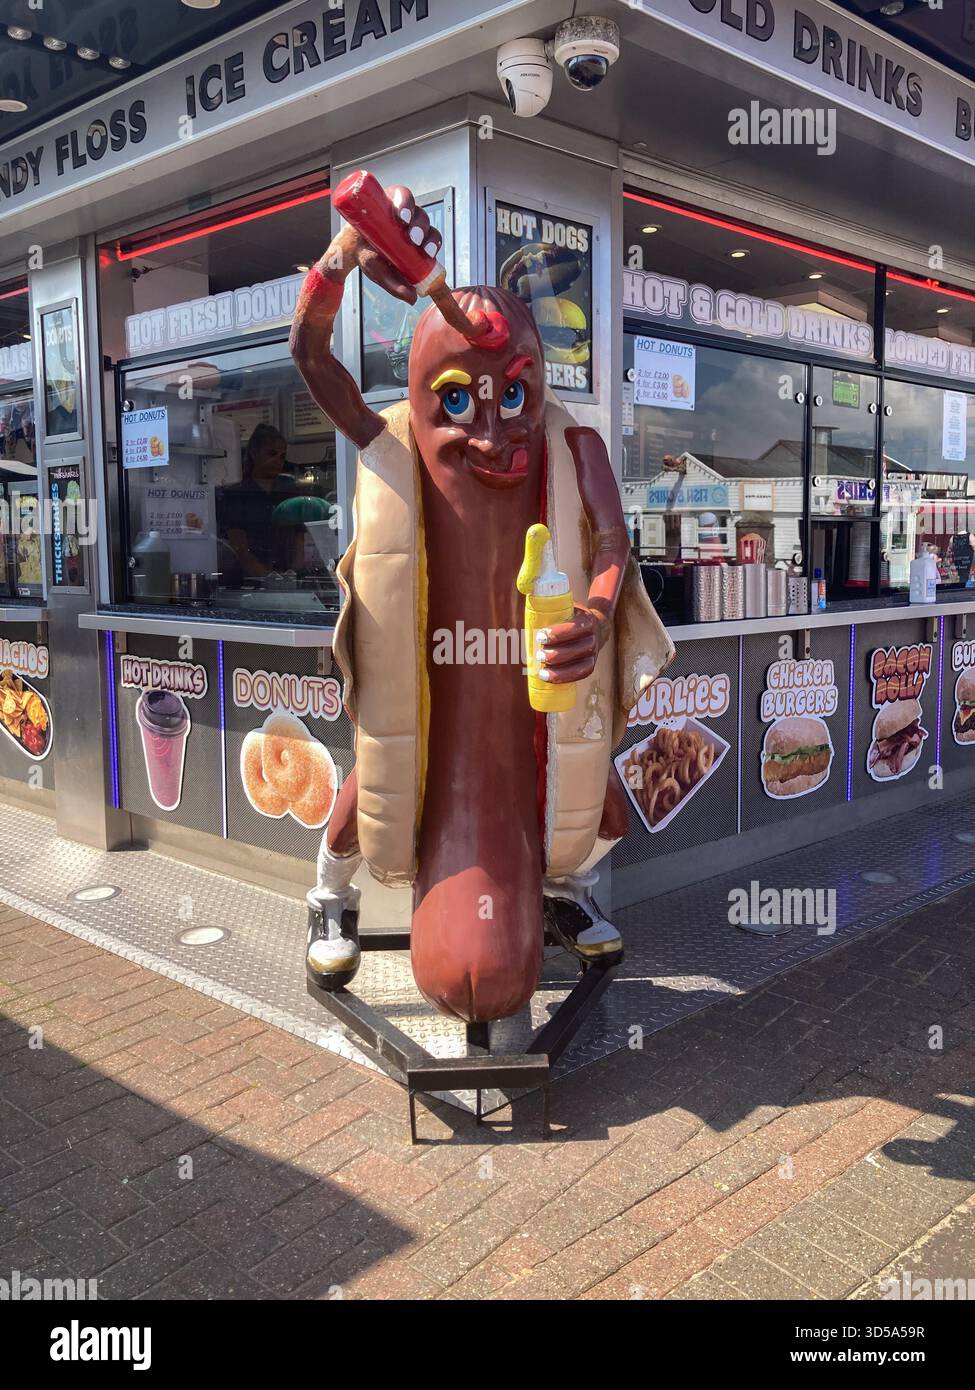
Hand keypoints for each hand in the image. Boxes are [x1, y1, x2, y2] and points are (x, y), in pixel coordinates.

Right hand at [341, 186, 442, 304]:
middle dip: (421, 227)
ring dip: (412, 212)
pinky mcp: (387, 197)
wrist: (347, 247)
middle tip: (413, 239)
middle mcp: (410, 223)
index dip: (433, 241)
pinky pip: (400, 194)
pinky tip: (399, 207)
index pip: (431, 236)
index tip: (426, 251)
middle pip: (423, 220)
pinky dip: (402, 199)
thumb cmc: (369, 259)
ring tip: (403, 221)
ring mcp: (399, 208)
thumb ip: (396, 285)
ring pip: (414, 207)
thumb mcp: (382, 274)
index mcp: (415, 241)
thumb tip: (414, 299)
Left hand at [538, 606, 606, 684]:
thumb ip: (548, 599)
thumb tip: (522, 586)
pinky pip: (583, 673)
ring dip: (561, 670)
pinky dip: (567, 678)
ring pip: (581, 664)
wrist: (595, 626)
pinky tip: (551, 679)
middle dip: (557, 654)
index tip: (540, 636)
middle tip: (539, 655)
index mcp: (586, 620)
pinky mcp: (591, 663)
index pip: (576, 628)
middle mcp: (593, 636)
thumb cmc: (570, 615)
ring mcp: (594, 652)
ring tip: (542, 672)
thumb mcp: (564, 604)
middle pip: (578, 648)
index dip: (559, 633)